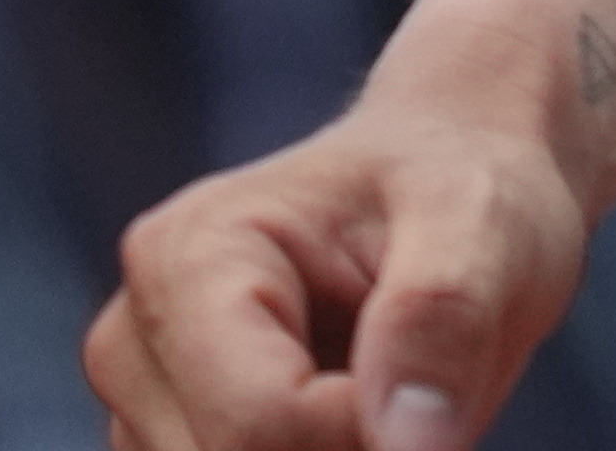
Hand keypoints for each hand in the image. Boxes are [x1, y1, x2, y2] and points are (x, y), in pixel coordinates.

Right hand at [91, 71, 595, 450]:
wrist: (440, 189)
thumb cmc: (460, 192)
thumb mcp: (482, 221)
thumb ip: (440, 317)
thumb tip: (406, 443)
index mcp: (186, 256)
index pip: (262, 425)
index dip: (368, 430)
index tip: (427, 374)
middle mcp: (132, 336)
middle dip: (345, 448)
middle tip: (404, 377)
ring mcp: (137, 401)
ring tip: (371, 383)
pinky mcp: (160, 443)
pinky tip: (339, 414)